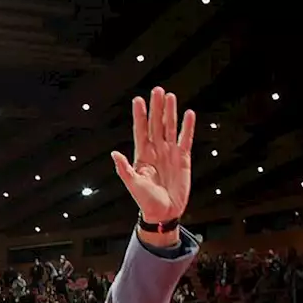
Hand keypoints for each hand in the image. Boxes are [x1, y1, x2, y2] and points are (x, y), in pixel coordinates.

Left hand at [111, 87, 194, 229]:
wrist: (164, 212)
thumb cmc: (146, 200)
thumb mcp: (133, 184)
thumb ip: (124, 169)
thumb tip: (114, 154)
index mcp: (142, 155)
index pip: (141, 131)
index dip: (140, 115)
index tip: (138, 100)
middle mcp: (156, 151)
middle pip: (156, 124)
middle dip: (156, 108)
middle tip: (157, 90)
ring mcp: (170, 153)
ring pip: (170, 128)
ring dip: (170, 113)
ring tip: (170, 97)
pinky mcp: (183, 158)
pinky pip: (186, 139)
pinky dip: (187, 127)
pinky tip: (188, 114)